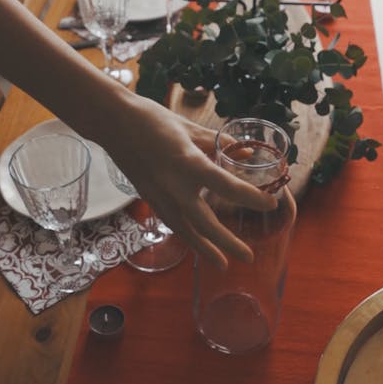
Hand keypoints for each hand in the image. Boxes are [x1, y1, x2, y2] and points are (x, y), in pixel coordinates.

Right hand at [100, 97, 276, 269]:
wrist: (112, 122)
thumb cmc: (152, 119)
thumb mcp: (190, 128)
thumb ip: (219, 145)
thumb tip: (246, 155)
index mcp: (188, 162)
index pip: (226, 185)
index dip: (250, 197)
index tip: (271, 205)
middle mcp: (173, 185)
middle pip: (204, 222)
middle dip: (226, 242)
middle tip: (248, 257)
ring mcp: (158, 194)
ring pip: (185, 229)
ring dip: (205, 249)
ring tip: (222, 264)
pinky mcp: (148, 197)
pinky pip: (172, 222)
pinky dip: (187, 235)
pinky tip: (198, 243)